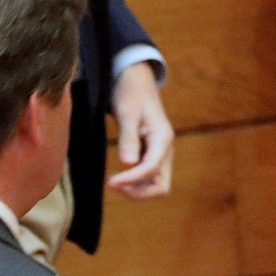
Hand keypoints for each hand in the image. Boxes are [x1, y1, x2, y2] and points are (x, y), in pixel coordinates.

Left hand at [107, 61, 173, 199]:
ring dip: (136, 191)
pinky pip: (148, 178)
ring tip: (112, 185)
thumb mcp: (127, 112)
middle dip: (138, 193)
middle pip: (161, 186)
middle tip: (112, 186)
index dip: (131, 179)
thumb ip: (129, 138)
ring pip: (156, 185)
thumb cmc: (131, 93)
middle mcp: (165, 150)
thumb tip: (128, 163)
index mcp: (163, 138)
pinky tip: (118, 180)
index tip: (110, 182)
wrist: (136, 82)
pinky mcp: (152, 155)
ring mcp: (160, 154)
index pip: (151, 169)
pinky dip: (135, 184)